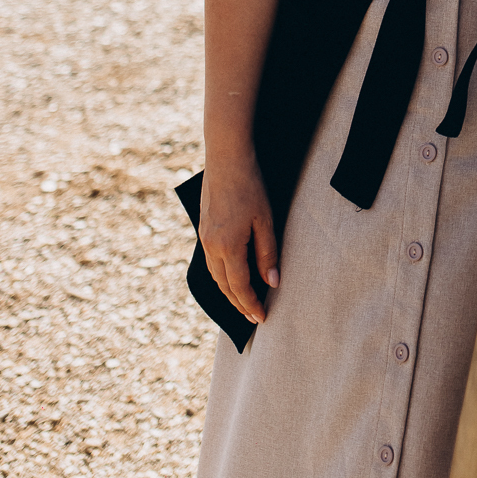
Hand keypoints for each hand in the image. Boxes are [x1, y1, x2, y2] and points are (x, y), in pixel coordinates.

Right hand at [199, 151, 279, 325]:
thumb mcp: (265, 221)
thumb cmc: (250, 187)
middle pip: (224, 286)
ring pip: (215, 276)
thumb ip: (268, 254)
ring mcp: (204, 238)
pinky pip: (210, 262)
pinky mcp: (203, 229)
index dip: (251, 304)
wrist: (226, 159)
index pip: (240, 287)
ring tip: (243, 302)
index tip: (262, 318)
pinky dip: (221, 276)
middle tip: (253, 316)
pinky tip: (230, 276)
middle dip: (239, 303)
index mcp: (227, 247)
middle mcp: (211, 247)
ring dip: (228, 292)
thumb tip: (273, 283)